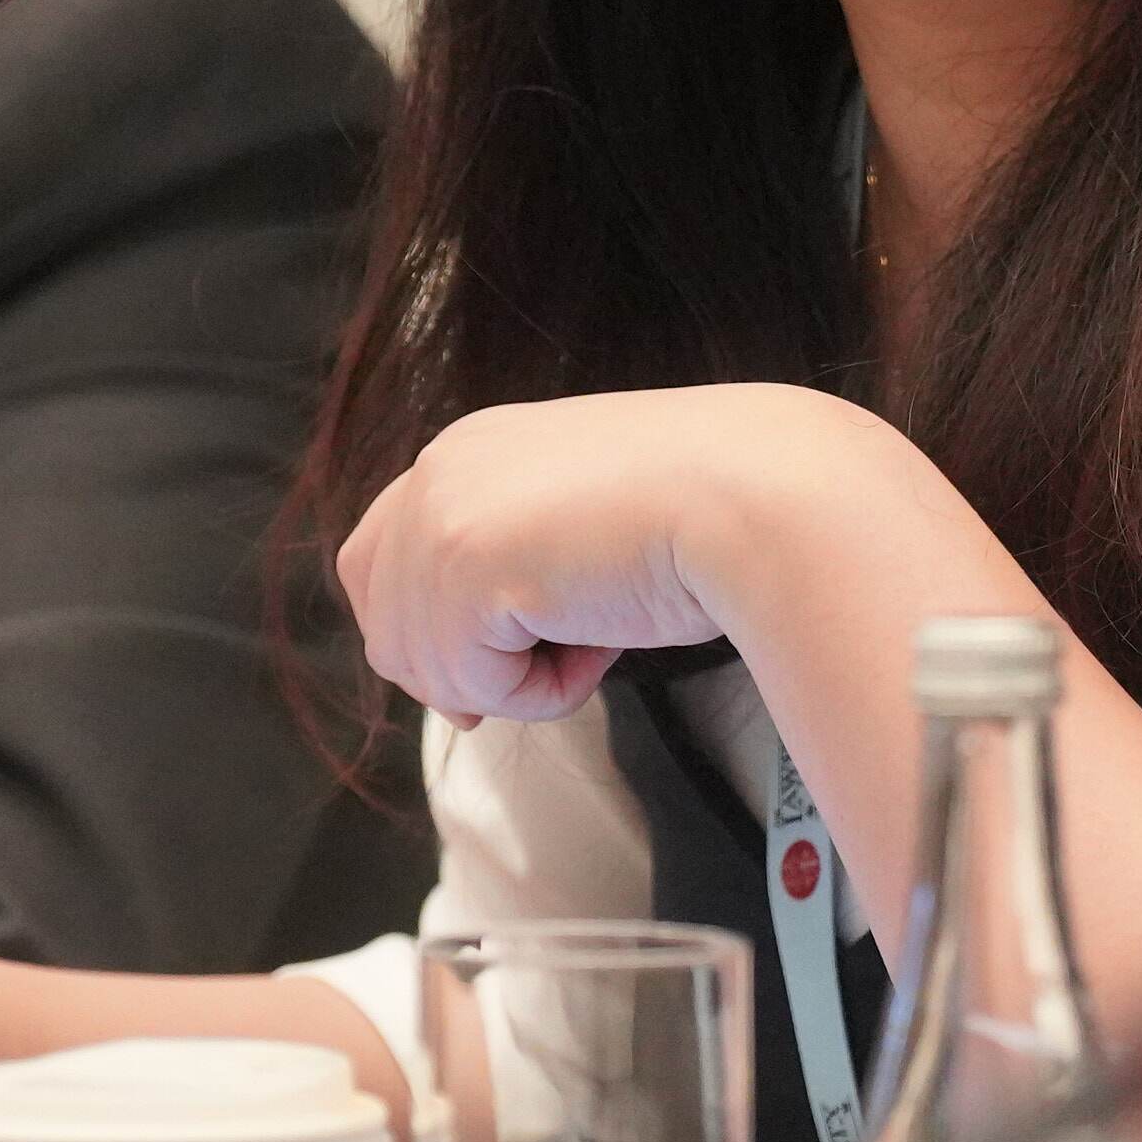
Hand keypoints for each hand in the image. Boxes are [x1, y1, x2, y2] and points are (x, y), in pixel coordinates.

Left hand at [336, 385, 915, 722]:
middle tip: (551, 664)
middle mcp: (442, 468)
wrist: (760, 499)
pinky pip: (472, 685)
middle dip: (457, 670)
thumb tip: (459, 692)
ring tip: (596, 635)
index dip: (428, 634)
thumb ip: (509, 576)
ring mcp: (444, 513)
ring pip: (428, 666)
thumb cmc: (703, 517)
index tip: (499, 670)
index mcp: (473, 449)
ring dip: (514, 680)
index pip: (381, 559)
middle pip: (385, 621)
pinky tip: (600, 642)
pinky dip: (540, 692)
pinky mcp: (463, 565)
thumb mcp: (580, 533)